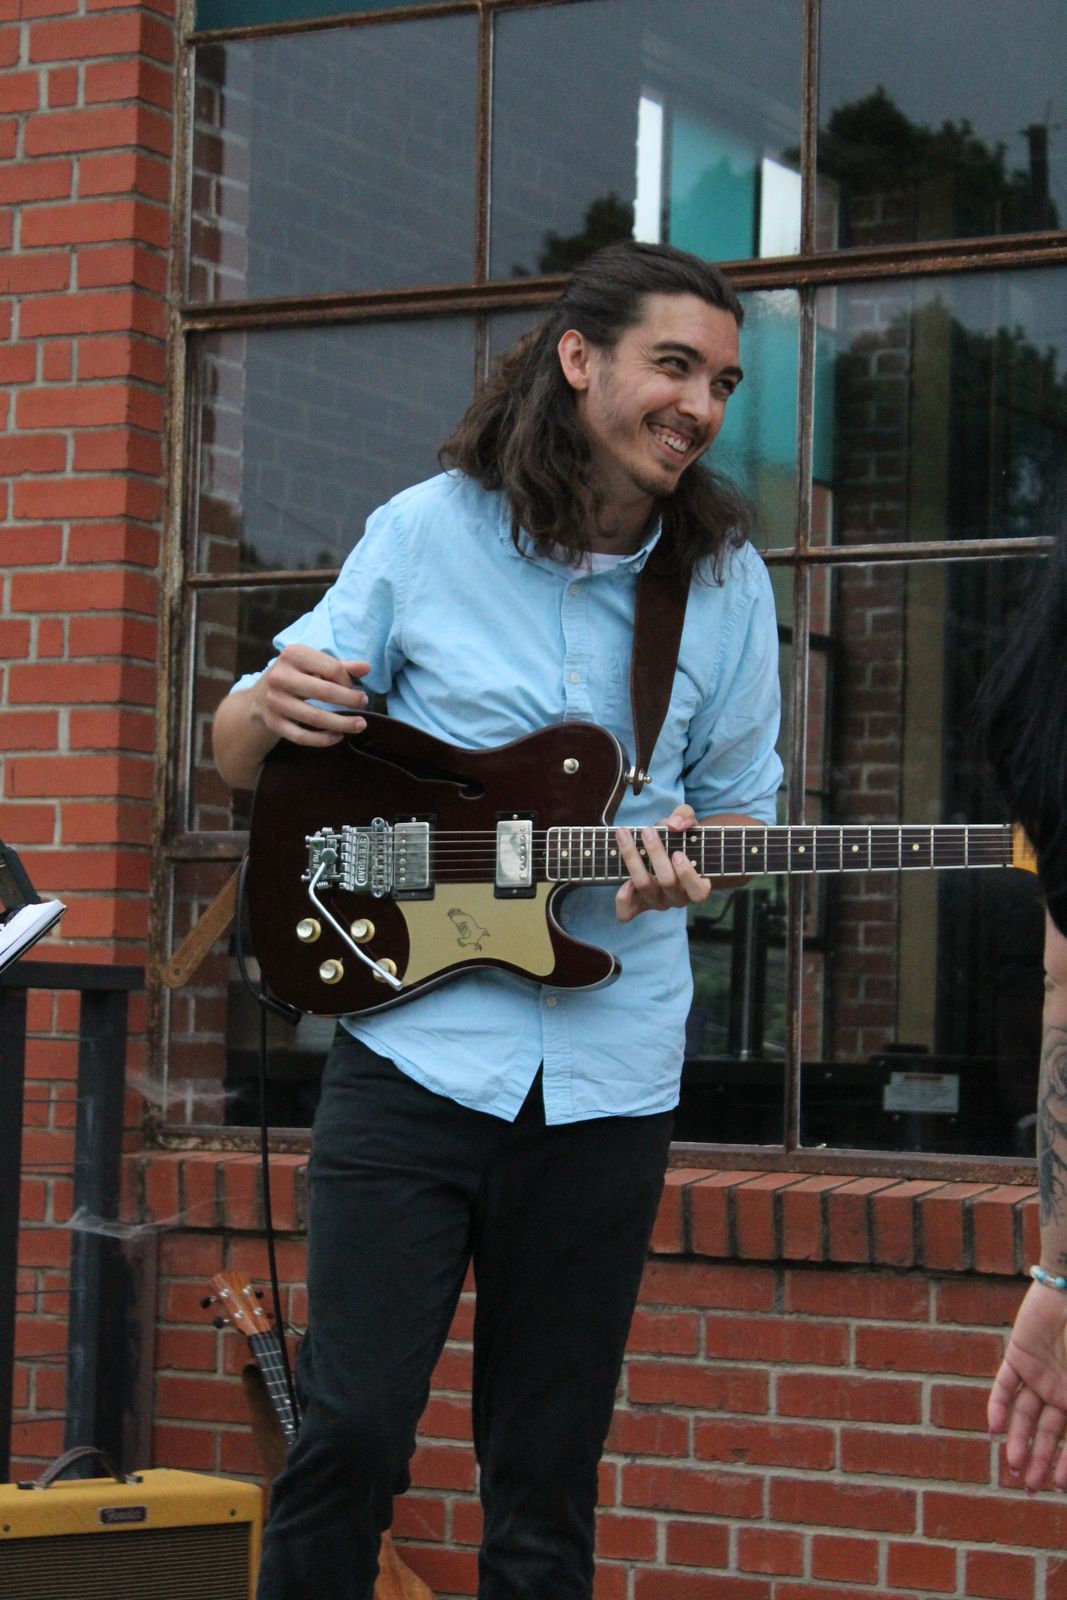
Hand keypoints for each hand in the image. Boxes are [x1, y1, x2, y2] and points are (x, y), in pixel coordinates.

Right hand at [252, 643, 369, 748]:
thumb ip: (338, 666)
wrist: (257, 700)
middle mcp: (280, 676)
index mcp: (292, 654)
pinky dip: (322, 739)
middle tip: (365, 703)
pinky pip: (301, 736)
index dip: (348, 680)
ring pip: (314, 717)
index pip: (331, 668)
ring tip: (360, 725)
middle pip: (325, 692)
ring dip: (342, 723)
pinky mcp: (273, 722)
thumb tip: (366, 667)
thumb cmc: (293, 678)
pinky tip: (337, 737)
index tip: (354, 687)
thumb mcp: (311, 666)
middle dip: (350, 700)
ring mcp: (274, 701)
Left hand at [615, 805, 709, 923]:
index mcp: (697, 885)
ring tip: (624, 835)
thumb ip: (685, 817)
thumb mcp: (689, 822)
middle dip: (656, 853)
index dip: (687, 874)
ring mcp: (657, 902)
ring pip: (644, 885)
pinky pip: (628, 912)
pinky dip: (623, 898)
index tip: (677, 852)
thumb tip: (674, 824)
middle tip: (647, 831)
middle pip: (667, 881)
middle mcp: (678, 898)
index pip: (699, 892)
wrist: (668, 852)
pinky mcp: (639, 904)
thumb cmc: (682, 838)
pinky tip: (624, 880)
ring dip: (632, 859)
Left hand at [988, 1280, 1066, 1490]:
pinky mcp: (1019, 1356)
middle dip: (1038, 1462)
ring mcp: (1038, 1375)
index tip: (1060, 1489)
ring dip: (1016, 1439)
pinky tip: (992, 1429)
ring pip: (1023, 1415)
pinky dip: (996, 1405)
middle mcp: (1060, 1391)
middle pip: (1046, 1433)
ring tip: (1010, 1466)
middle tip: (1028, 1489)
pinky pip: (1005, 1385)